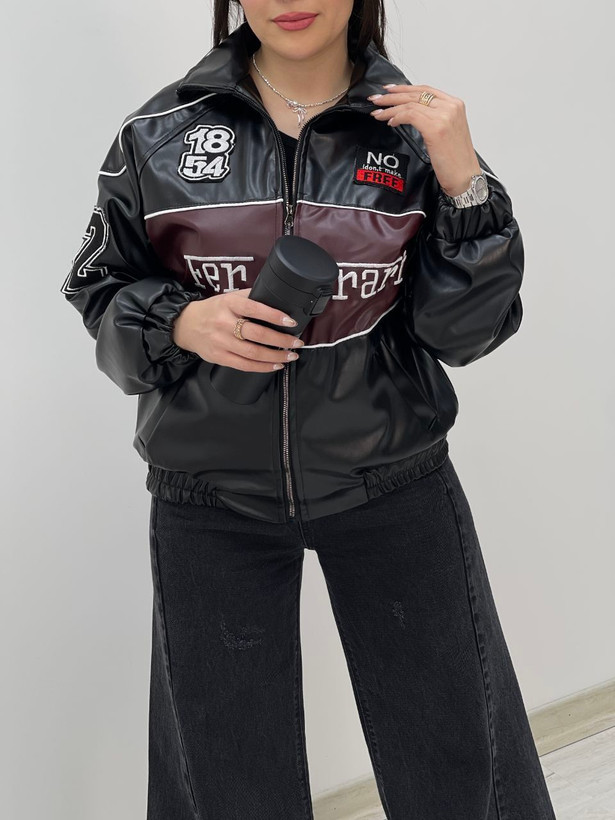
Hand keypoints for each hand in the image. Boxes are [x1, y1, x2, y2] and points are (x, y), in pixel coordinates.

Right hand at [172, 287, 304, 372]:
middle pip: (257, 334)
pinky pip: (244, 365)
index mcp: (229, 304)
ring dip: (275, 355)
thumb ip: (249, 297)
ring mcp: (221, 342)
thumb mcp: (228, 298)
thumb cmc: (213, 310)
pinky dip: (262, 367)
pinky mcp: (219, 357)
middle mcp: (224, 323)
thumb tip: (275, 297)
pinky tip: (275, 365)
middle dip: (281, 340)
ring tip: (290, 355)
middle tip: (296, 342)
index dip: (274, 315)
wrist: (186, 325)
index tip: (290, 321)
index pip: (254, 308)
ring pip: (253, 353)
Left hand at [367, 84, 481, 196]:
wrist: (465, 176)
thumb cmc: (456, 160)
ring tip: (377, 113)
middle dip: (392, 96)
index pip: (425, 89)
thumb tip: (410, 113)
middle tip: (376, 99)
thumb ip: (433, 118)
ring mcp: (444, 116)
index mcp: (454, 105)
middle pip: (415, 94)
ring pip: (410, 104)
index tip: (389, 90)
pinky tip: (390, 122)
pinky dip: (397, 117)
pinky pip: (410, 115)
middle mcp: (450, 107)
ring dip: (390, 108)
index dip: (404, 88)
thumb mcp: (447, 132)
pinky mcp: (435, 128)